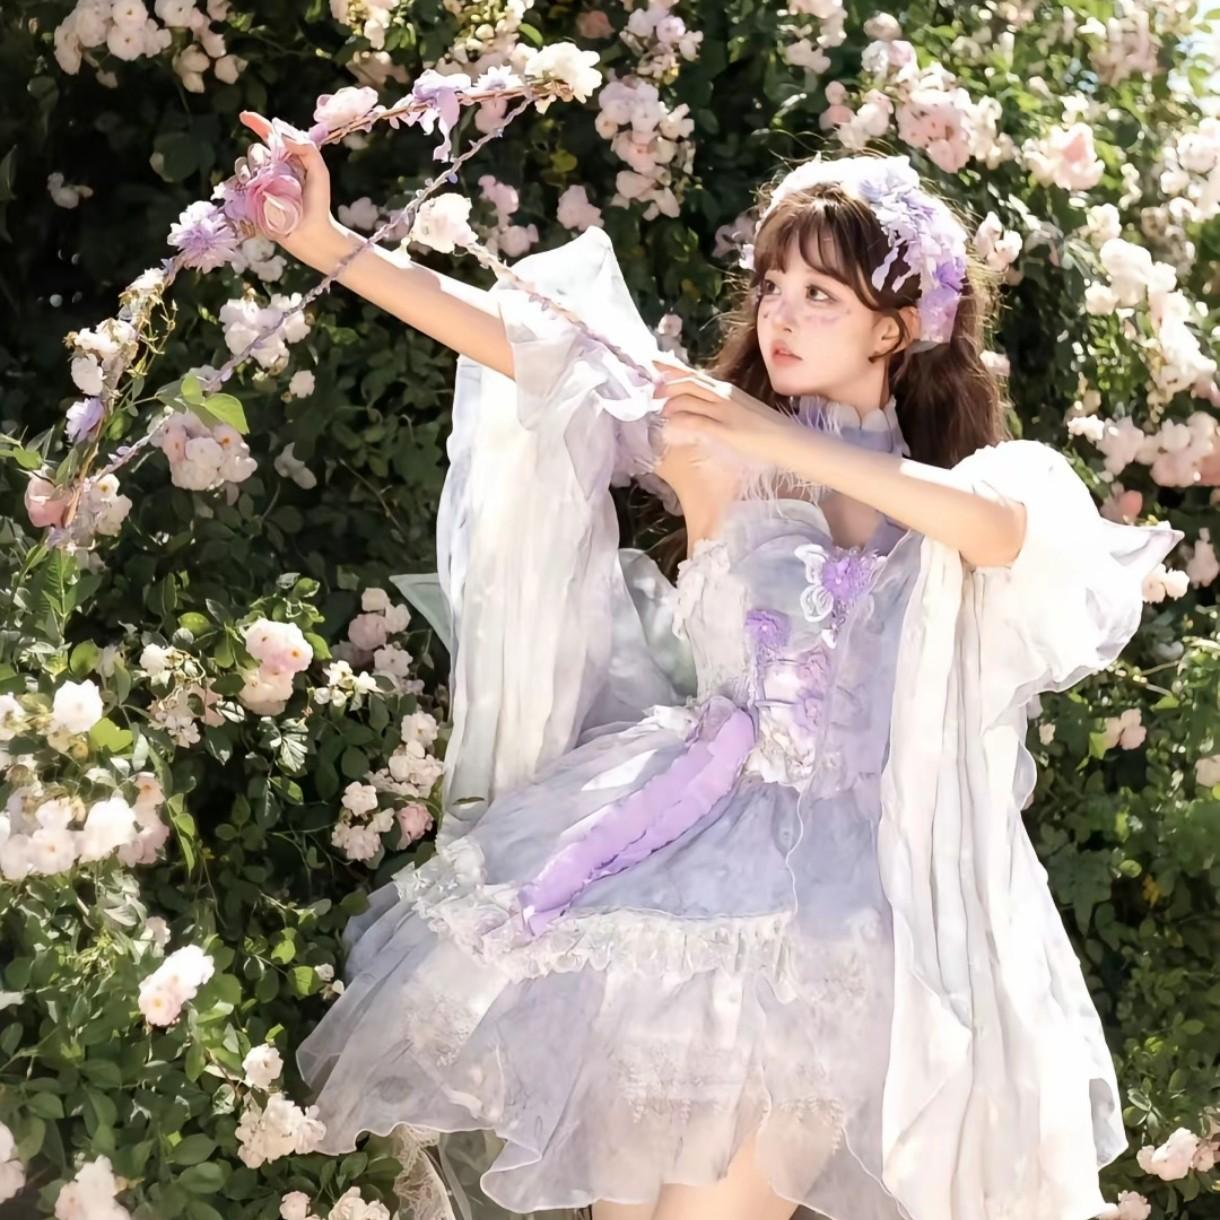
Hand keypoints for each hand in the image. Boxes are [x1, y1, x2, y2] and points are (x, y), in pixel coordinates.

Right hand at [238, 110, 336, 261]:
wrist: (312, 234)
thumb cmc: (318, 204)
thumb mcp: (319, 172)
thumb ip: (306, 148)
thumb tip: (280, 133)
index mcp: (287, 159)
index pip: (269, 136)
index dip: (257, 124)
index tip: (244, 117)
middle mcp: (271, 169)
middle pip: (254, 150)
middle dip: (258, 154)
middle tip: (271, 170)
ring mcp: (260, 184)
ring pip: (243, 164)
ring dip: (248, 166)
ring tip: (260, 180)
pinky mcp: (252, 199)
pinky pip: (238, 183)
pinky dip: (241, 179)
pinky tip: (249, 185)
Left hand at [650, 357, 797, 465]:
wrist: (787, 439)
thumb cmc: (765, 428)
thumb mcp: (740, 410)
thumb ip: (720, 407)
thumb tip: (700, 408)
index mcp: (726, 390)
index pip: (694, 374)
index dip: (671, 368)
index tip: (653, 363)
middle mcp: (723, 395)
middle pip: (687, 383)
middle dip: (666, 386)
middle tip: (651, 393)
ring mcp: (723, 411)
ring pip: (688, 400)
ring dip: (670, 406)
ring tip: (660, 414)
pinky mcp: (724, 429)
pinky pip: (695, 421)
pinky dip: (679, 422)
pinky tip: (669, 427)